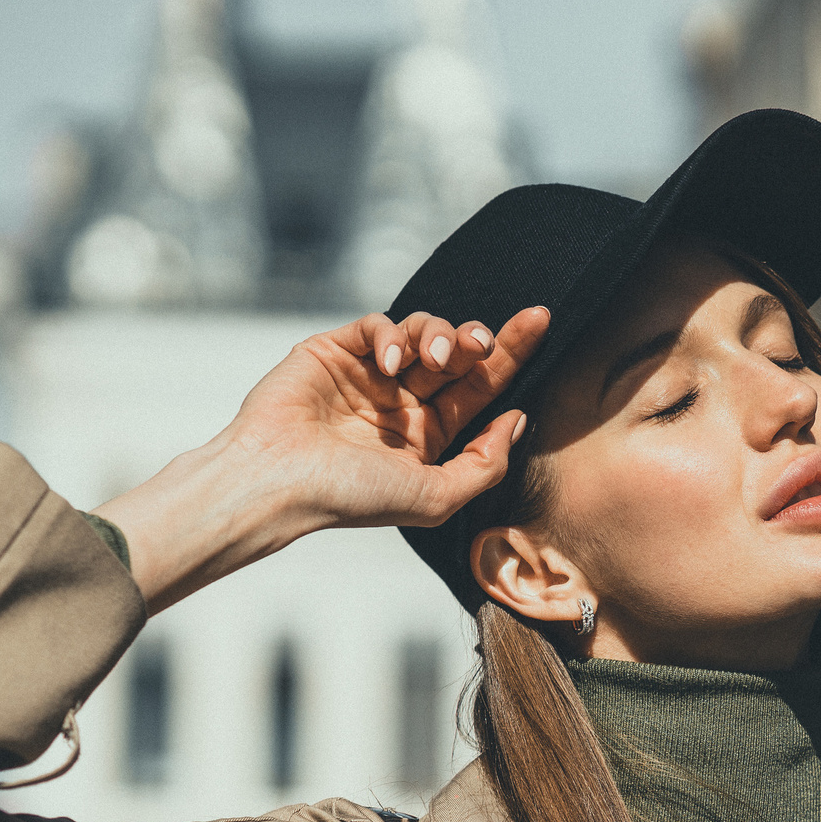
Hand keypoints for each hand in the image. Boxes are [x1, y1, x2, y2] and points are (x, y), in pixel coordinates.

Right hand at [96, 305, 550, 611]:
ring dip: (440, 337)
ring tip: (436, 359)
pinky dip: (391, 335)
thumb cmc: (352, 498)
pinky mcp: (335, 350)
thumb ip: (485, 464)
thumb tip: (519, 419)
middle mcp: (402, 402)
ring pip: (423, 332)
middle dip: (480, 341)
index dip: (511, 355)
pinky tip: (389, 363)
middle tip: (485, 341)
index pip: (480, 388)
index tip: (540, 322)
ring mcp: (368, 374)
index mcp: (428, 435)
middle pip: (458, 355)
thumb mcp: (437, 496)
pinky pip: (377, 325)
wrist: (280, 481)